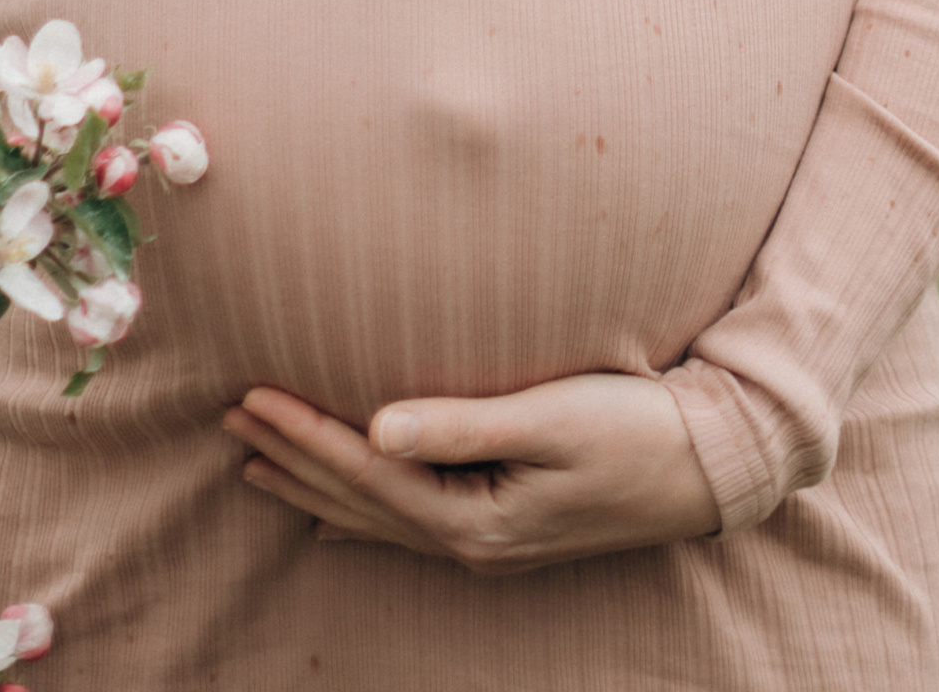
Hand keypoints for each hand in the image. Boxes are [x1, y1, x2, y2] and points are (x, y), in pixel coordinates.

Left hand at [222, 371, 723, 567]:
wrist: (709, 469)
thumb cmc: (637, 430)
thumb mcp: (554, 419)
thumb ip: (462, 426)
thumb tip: (375, 428)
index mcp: (475, 519)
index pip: (366, 474)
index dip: (304, 435)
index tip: (251, 397)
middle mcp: (470, 542)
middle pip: (358, 501)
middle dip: (292, 458)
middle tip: (228, 418)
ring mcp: (486, 542)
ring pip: (376, 515)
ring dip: (314, 485)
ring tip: (255, 463)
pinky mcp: (505, 527)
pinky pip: (408, 524)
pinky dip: (361, 516)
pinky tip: (333, 522)